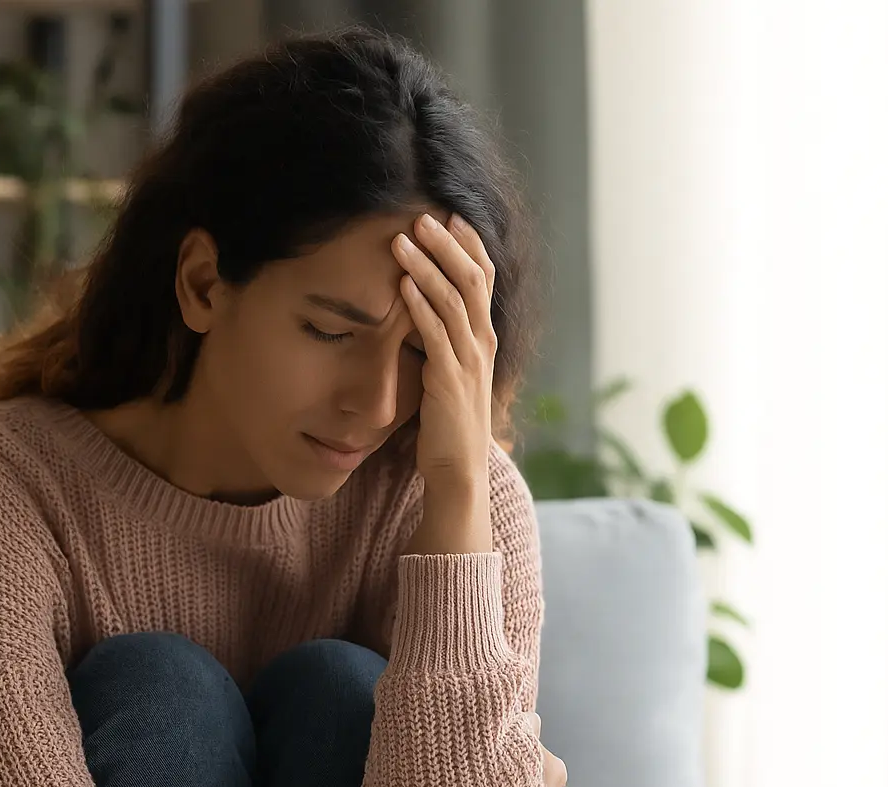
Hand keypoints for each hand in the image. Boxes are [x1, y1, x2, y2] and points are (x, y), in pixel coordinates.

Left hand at [392, 212, 497, 487]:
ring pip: (454, 301)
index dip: (469, 245)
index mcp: (484, 338)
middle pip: (472, 280)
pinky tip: (402, 285)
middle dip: (447, 245)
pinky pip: (436, 335)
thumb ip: (441, 341)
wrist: (458, 471)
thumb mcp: (448, 372)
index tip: (449, 214)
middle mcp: (483, 343)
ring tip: (402, 240)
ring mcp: (470, 361)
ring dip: (427, 267)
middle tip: (422, 215)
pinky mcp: (450, 381)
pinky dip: (420, 307)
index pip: (484, 279)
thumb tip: (419, 310)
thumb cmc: (447, 423)